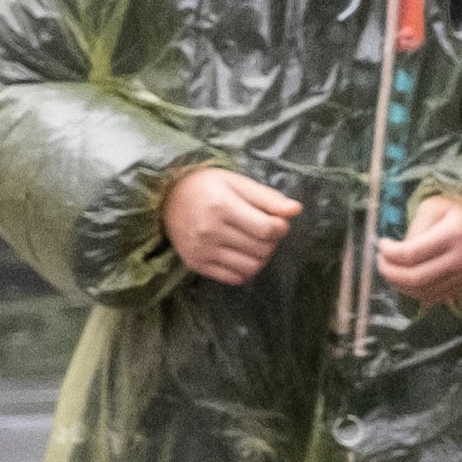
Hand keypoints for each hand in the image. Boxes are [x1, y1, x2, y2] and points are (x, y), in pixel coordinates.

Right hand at [161, 163, 299, 283]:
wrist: (164, 198)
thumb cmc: (206, 187)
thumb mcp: (237, 183)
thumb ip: (268, 198)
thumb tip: (296, 210)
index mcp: (221, 206)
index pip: (267, 229)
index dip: (281, 227)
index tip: (276, 221)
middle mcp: (209, 230)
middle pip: (262, 249)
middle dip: (272, 241)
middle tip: (264, 231)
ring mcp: (201, 250)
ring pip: (251, 267)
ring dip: (262, 257)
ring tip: (254, 243)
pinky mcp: (195, 264)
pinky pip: (235, 278)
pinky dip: (246, 270)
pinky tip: (242, 255)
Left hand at [373, 190, 461, 303]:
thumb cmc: (457, 209)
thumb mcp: (432, 206)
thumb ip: (414, 230)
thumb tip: (397, 254)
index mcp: (455, 233)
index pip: (411, 254)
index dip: (389, 253)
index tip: (381, 245)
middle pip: (416, 278)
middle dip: (390, 272)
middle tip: (381, 262)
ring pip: (425, 292)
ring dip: (401, 285)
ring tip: (393, 271)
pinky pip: (437, 297)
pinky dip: (418, 292)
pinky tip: (410, 281)